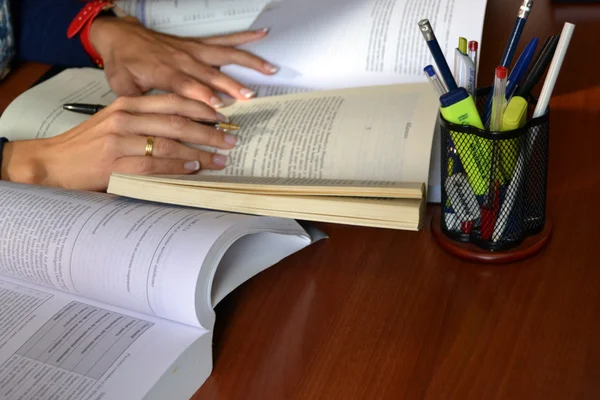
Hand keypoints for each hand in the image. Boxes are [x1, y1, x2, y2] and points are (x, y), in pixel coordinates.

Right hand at [1, 94, 237, 190]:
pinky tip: (194, 167)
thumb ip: (143, 121)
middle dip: (208, 130)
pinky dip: (177, 166)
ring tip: (219, 157)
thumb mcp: (114, 123)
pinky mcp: (114, 164)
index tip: (222, 115)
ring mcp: (119, 141)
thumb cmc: (86, 145)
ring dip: (199, 151)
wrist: (51, 162)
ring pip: (168, 142)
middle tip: (230, 138)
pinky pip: (154, 164)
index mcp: (127, 105)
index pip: (171, 101)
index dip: (200, 108)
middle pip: (176, 121)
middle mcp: (125, 118)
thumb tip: (182, 129)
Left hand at [89, 15, 275, 107]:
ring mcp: (193, 50)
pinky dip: (245, 38)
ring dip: (248, 63)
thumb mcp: (123, 87)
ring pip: (224, 55)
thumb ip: (140, 105)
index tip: (217, 107)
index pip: (185, 85)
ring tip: (270, 70)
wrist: (121, 36)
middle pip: (210, 72)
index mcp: (163, 71)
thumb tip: (153, 126)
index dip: (201, 95)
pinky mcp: (198, 45)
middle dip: (230, 84)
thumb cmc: (124, 64)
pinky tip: (262, 36)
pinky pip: (224, 40)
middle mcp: (182, 59)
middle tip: (248, 96)